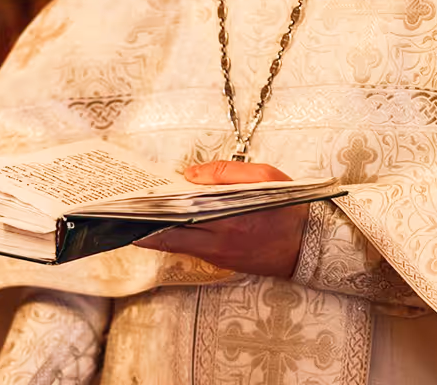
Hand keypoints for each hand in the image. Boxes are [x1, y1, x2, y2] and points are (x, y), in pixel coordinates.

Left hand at [134, 161, 308, 278]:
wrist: (315, 245)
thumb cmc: (291, 207)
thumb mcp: (264, 177)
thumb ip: (225, 173)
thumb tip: (189, 176)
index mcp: (229, 219)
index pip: (178, 219)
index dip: (151, 214)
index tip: (131, 204)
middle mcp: (220, 242)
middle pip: (169, 237)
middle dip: (143, 225)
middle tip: (121, 214)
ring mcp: (220, 256)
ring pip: (176, 244)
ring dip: (157, 231)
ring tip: (138, 214)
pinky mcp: (223, 263)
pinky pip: (191, 249)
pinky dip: (176, 236)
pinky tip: (166, 223)